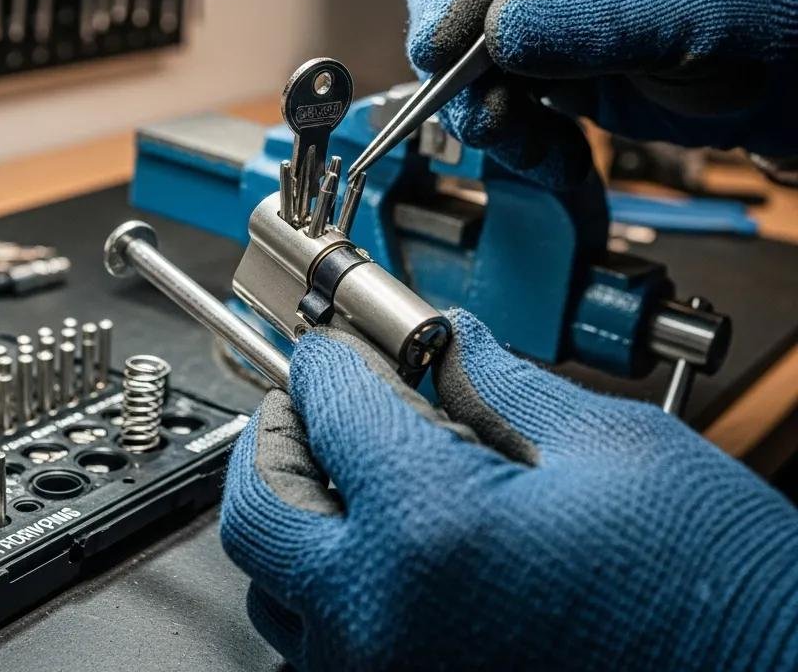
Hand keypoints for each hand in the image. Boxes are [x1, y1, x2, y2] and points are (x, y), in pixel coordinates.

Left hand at [221, 316, 797, 671]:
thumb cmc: (724, 591)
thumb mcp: (612, 447)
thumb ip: (500, 383)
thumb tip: (444, 342)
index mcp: (432, 528)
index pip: (329, 403)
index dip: (333, 356)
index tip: (343, 343)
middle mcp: (384, 621)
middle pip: (259, 509)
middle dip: (281, 433)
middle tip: (320, 400)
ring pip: (276, 589)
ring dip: (297, 512)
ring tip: (349, 468)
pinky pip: (324, 645)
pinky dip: (330, 585)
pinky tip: (385, 545)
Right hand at [405, 0, 797, 187]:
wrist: (773, 82)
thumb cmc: (751, 23)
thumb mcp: (684, 15)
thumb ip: (595, 19)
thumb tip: (499, 31)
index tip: (439, 49)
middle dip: (460, 61)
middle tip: (477, 111)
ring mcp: (537, 5)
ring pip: (464, 54)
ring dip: (486, 112)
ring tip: (535, 150)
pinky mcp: (536, 58)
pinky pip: (492, 96)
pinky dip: (516, 136)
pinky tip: (560, 156)